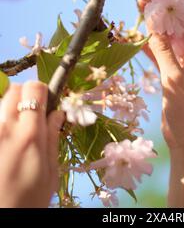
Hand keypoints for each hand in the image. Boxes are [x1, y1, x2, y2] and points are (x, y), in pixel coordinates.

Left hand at [0, 81, 64, 207]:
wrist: (1, 220)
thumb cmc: (29, 201)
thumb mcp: (51, 173)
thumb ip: (53, 138)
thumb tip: (57, 112)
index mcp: (30, 135)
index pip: (34, 89)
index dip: (42, 92)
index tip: (45, 103)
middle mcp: (6, 129)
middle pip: (13, 89)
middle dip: (24, 96)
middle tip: (30, 114)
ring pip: (0, 104)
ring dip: (9, 110)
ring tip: (15, 131)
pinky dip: (0, 122)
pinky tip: (5, 141)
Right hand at [148, 18, 183, 150]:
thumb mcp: (174, 79)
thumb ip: (163, 50)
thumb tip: (153, 22)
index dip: (171, 4)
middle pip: (176, 24)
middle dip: (159, 10)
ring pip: (167, 36)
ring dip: (152, 24)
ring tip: (136, 7)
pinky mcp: (173, 72)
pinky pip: (160, 51)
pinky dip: (148, 43)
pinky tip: (135, 34)